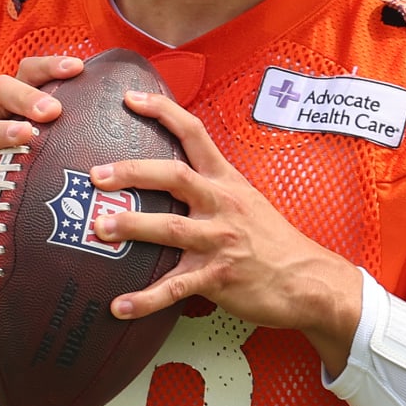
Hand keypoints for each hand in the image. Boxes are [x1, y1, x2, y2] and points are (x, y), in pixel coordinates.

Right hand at [0, 54, 84, 253]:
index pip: (26, 74)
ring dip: (3, 132)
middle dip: (27, 96)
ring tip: (25, 136)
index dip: (49, 67)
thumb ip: (55, 138)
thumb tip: (109, 133)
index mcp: (6, 108)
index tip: (78, 68)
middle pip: (0, 90)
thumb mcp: (24, 150)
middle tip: (53, 110)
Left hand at [87, 89, 362, 374]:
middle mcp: (222, 205)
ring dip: (132, 227)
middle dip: (133, 173)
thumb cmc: (273, 241)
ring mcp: (219, 241)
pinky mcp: (218, 277)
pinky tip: (120, 306)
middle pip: (174, 177)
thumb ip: (210, 186)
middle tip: (98, 175)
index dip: (162, 111)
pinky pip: (175, 288)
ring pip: (171, 228)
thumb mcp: (246, 200)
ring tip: (99, 228)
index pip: (194, 134)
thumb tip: (168, 176)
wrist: (307, 280)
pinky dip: (145, 299)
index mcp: (226, 181)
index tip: (129, 98)